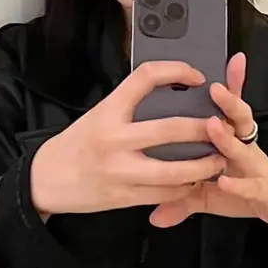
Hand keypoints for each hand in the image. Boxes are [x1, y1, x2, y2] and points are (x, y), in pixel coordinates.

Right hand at [30, 61, 226, 215]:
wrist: (46, 179)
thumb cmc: (76, 144)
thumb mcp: (98, 115)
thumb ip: (129, 106)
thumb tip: (171, 94)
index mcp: (108, 111)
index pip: (146, 77)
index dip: (177, 71)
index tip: (196, 76)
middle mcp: (114, 139)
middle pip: (171, 128)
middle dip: (204, 128)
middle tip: (221, 125)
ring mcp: (120, 170)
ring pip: (175, 170)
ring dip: (204, 165)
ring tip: (219, 160)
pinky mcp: (124, 197)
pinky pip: (165, 193)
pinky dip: (185, 188)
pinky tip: (195, 182)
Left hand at [149, 52, 267, 229]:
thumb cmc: (241, 190)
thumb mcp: (206, 192)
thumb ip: (181, 198)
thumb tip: (153, 215)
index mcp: (230, 139)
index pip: (225, 108)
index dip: (222, 86)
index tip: (207, 68)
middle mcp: (244, 147)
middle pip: (238, 118)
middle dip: (228, 100)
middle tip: (213, 87)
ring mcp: (255, 167)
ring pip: (244, 147)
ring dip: (228, 137)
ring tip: (213, 126)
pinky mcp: (264, 189)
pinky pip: (250, 185)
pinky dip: (236, 184)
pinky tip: (224, 182)